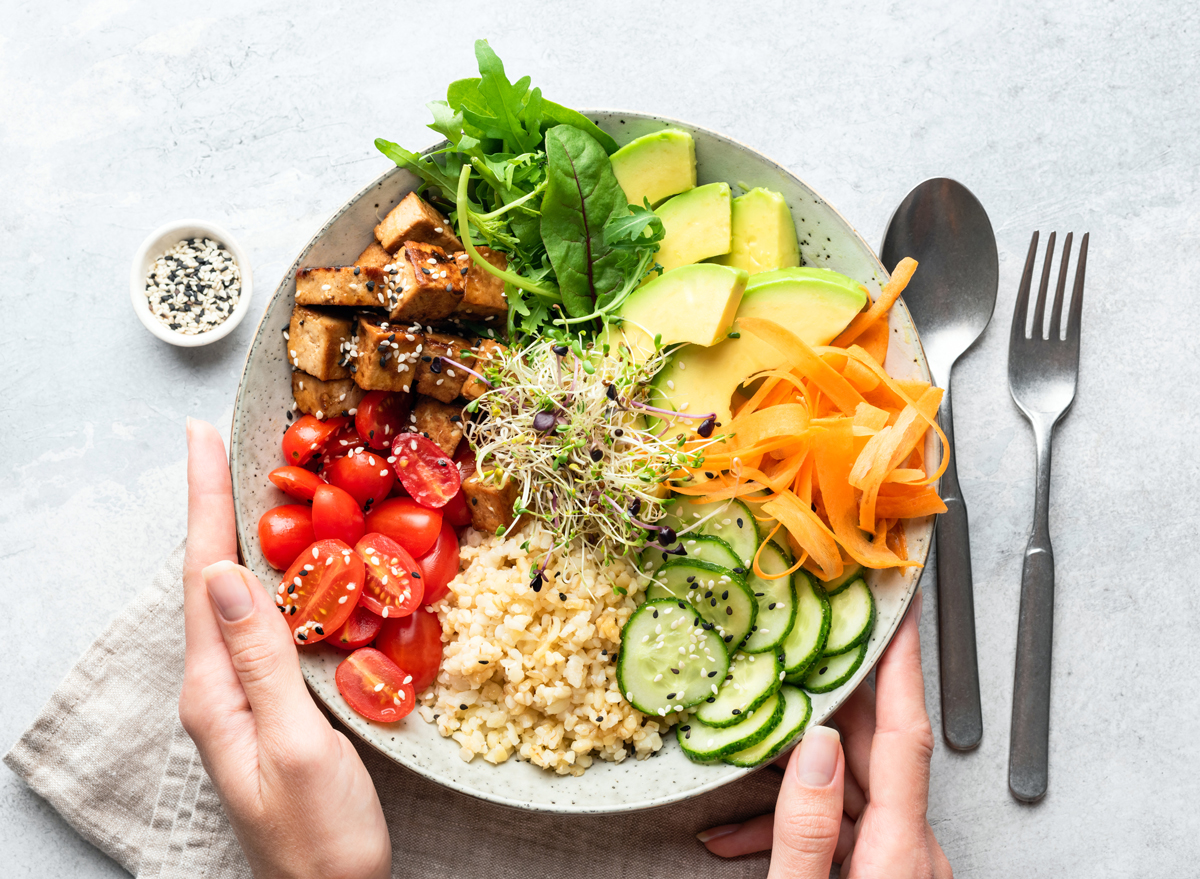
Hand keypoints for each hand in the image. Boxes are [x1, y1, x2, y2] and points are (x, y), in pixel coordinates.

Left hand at [178, 419, 390, 878]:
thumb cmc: (321, 837)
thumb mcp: (295, 746)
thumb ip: (264, 661)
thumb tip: (228, 575)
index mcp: (216, 691)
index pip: (204, 576)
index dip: (205, 502)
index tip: (201, 439)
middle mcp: (218, 688)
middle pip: (208, 578)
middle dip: (212, 505)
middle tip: (217, 444)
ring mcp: (241, 699)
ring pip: (234, 599)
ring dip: (235, 534)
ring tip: (242, 482)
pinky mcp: (269, 707)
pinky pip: (262, 624)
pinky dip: (270, 577)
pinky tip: (288, 566)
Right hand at [697, 590, 950, 877]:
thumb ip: (805, 829)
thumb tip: (813, 748)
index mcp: (899, 852)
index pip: (906, 733)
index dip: (903, 662)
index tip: (904, 609)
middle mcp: (910, 851)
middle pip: (874, 751)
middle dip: (830, 697)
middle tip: (801, 647)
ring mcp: (899, 865)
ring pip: (852, 787)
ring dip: (798, 767)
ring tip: (751, 740)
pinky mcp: (881, 877)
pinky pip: (844, 827)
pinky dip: (797, 818)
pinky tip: (741, 829)